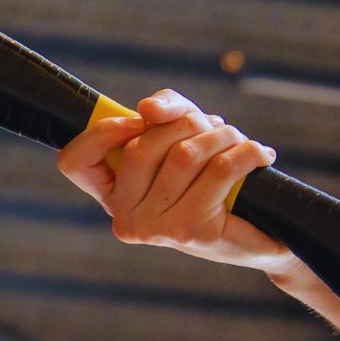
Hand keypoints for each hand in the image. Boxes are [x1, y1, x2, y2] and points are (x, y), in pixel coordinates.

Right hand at [56, 88, 291, 270]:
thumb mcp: (184, 132)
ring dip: (221, 135)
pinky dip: (246, 152)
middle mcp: (124, 218)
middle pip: (140, 148)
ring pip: (184, 155)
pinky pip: (219, 170)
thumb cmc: (216, 177)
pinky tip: (259, 156)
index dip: (101, 132)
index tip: (139, 120)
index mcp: (112, 195)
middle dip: (185, 124)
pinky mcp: (192, 231)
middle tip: (214, 128)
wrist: (265, 232)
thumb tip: (147, 109)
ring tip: (237, 140)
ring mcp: (155, 230)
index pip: (74, 162)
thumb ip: (164, 112)